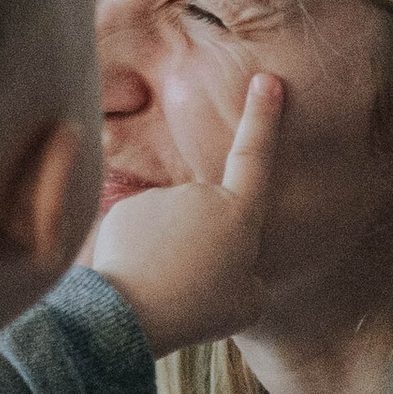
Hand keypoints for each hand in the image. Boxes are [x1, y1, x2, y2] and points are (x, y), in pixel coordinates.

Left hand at [88, 74, 282, 357]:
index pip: (255, 157)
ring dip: (168, 247)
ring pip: (170, 221)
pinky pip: (140, 227)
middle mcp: (200, 195)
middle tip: (192, 286)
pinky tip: (138, 276)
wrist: (135, 314)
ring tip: (164, 285)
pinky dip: (140, 250)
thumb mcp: (248, 303)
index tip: (266, 80)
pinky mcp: (126, 208)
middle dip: (200, 242)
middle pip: (205, 212)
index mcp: (238, 214)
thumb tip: (237, 267)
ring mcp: (161, 198)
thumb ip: (249, 275)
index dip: (263, 118)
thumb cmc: (198, 311)